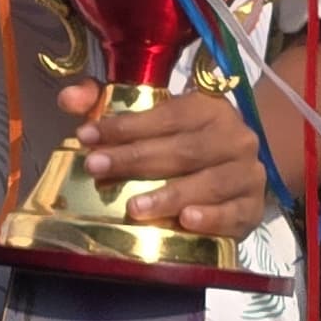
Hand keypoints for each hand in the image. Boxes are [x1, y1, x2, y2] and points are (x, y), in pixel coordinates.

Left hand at [57, 77, 270, 238]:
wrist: (240, 171)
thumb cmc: (185, 143)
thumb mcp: (152, 119)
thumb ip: (106, 104)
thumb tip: (67, 99)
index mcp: (208, 107)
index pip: (166, 115)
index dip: (124, 125)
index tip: (86, 136)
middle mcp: (234, 136)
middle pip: (183, 150)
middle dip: (135, 159)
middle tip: (97, 168)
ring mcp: (248, 173)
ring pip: (209, 182)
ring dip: (170, 194)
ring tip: (134, 207)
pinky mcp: (253, 209)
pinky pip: (234, 213)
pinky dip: (211, 217)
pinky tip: (186, 221)